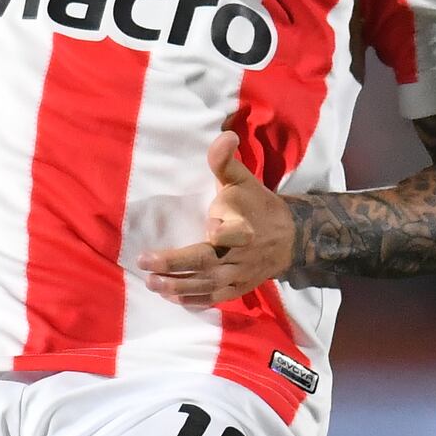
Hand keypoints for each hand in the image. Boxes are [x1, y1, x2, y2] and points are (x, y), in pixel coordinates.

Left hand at [140, 153, 301, 308]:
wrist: (289, 239)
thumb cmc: (257, 206)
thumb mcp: (244, 181)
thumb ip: (226, 162)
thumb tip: (225, 135)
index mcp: (245, 229)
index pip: (231, 234)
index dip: (221, 232)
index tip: (209, 227)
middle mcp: (241, 256)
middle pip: (208, 263)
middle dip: (176, 264)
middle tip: (146, 263)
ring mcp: (239, 276)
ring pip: (207, 285)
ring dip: (178, 286)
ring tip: (151, 283)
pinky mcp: (238, 289)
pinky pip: (214, 298)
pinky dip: (193, 300)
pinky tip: (171, 298)